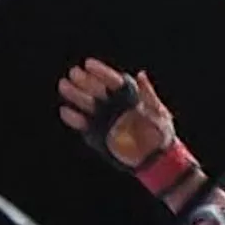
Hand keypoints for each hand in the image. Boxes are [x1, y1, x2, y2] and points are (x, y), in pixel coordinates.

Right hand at [57, 58, 200, 197]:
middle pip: (96, 90)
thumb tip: (141, 75)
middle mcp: (114, 106)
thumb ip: (148, 95)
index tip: (87, 64)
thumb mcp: (158, 112)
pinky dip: (74, 119)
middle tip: (73, 74)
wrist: (156, 159)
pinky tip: (65, 111)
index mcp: (128, 96)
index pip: (112, 80)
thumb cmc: (161, 133)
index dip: (100, 71)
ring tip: (63, 86)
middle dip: (84, 81)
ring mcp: (105, 120)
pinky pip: (83, 126)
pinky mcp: (98, 135)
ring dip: (75, 95)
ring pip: (87, 104)